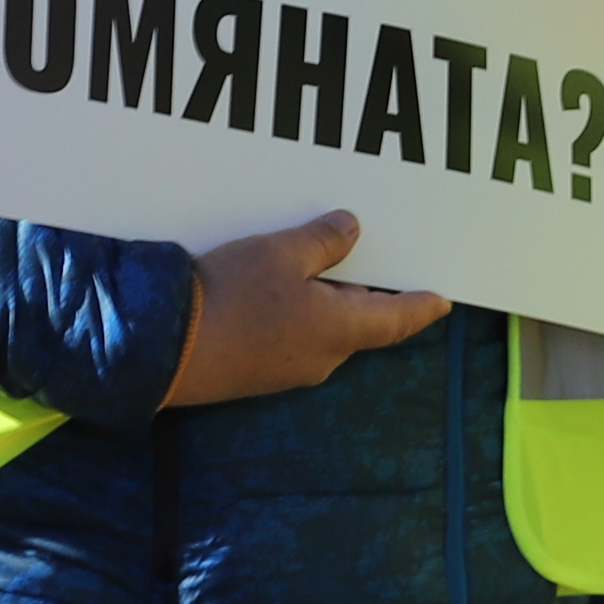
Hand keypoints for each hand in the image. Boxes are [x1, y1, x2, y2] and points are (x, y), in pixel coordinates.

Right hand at [161, 210, 449, 407]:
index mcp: (341, 331)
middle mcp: (321, 358)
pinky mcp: (254, 374)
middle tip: (366, 260)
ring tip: (315, 265)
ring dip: (324, 300)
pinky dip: (295, 313)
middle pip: (357, 322)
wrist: (160, 347)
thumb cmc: (230, 296)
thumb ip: (322, 241)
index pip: (397, 319)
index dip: (421, 307)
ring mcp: (286, 371)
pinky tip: (275, 290)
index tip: (442, 301)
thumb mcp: (280, 253)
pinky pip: (290, 338)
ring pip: (321, 330)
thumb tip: (352, 229)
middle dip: (362, 292)